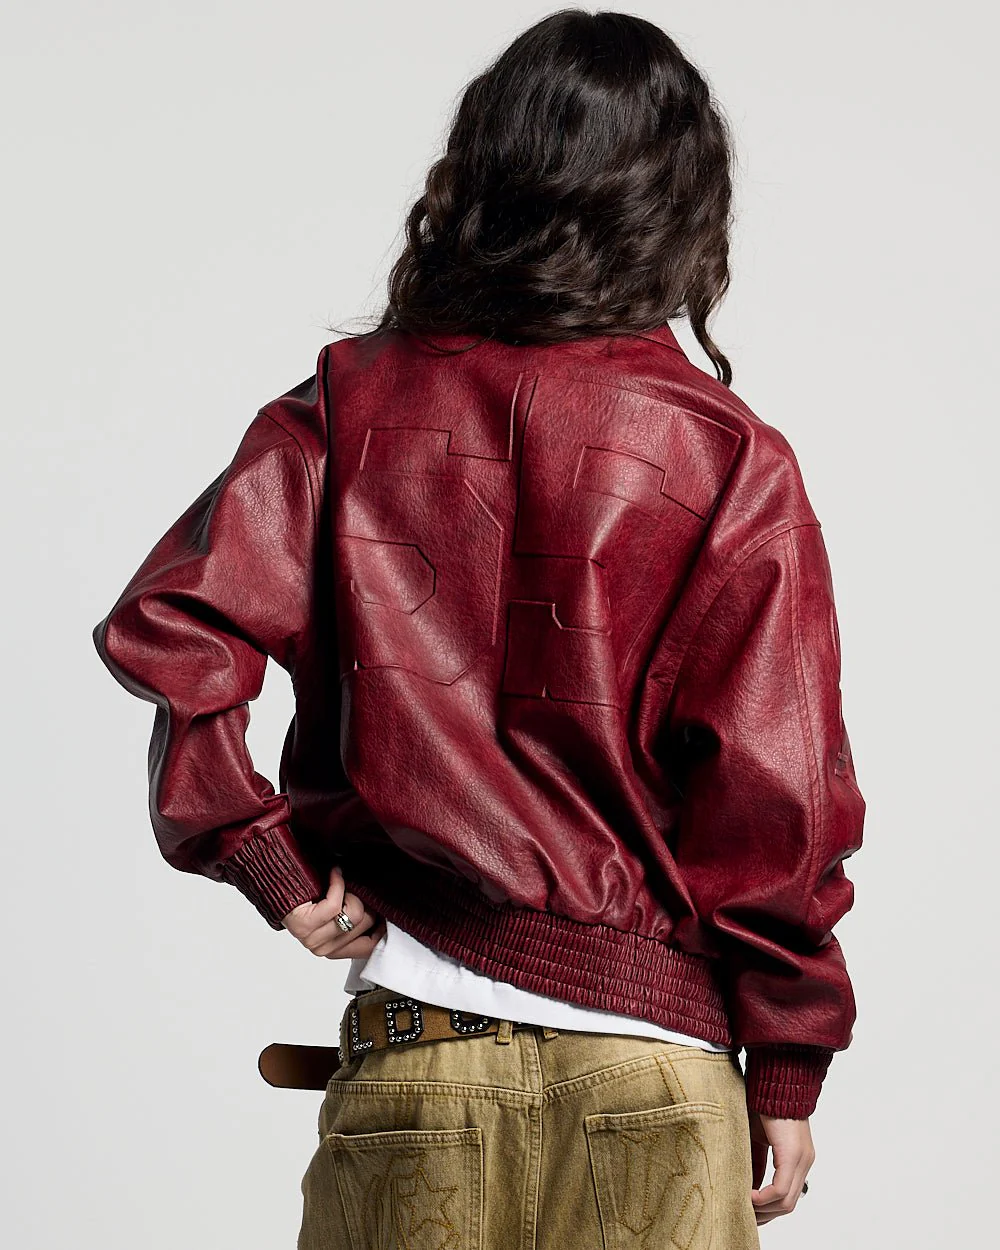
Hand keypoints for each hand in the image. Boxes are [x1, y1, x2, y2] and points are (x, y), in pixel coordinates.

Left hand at [281, 865, 386, 957]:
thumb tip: (388, 912)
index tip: (382, 908)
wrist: (281, 882)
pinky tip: (334, 874)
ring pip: (355, 914)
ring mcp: (314, 940)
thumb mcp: (340, 911)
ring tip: (339, 885)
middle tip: (351, 889)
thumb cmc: (312, 894)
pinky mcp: (306, 926)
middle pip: (367, 921)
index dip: (382, 926)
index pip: (371, 947)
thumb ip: (360, 918)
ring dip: (350, 892)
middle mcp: (325, 949)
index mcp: (337, 950)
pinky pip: (335, 904)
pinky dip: (337, 884)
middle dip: (364, 899)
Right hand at [748, 1109, 814, 1224]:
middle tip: (746, 1216)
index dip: (768, 1208)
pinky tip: (748, 1197)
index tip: (749, 1211)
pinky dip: (764, 1198)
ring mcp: (802, 1160)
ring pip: (787, 1201)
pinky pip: (781, 1189)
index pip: (787, 1195)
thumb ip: (755, 1163)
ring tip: (744, 1207)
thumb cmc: (763, 1102)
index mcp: (797, 1158)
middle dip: (766, 1214)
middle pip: (788, 1204)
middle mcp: (804, 1162)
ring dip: (764, 1209)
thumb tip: (747, 1185)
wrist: (775, 1078)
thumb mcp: (756, 1138)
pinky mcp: (793, 1155)